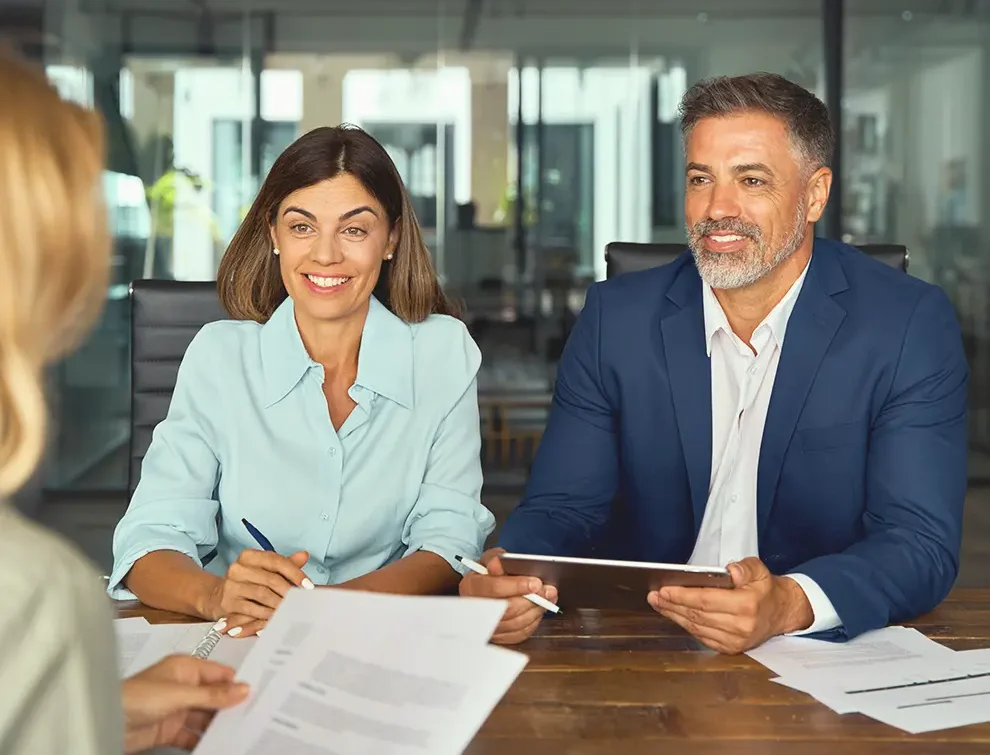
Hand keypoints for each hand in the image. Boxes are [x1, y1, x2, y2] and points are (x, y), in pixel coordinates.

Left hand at [122, 655, 248, 752]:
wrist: (106, 722)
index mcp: (186, 668)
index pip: (219, 674)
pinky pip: (192, 735)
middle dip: (230, 706)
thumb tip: (241, 689)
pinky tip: (215, 744)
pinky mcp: (169, 729)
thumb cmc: (135, 697)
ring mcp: (177, 709)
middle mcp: (183, 687)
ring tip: (238, 731)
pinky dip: (203, 740)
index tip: (257, 692)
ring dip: (218, 725)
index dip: (237, 683)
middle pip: (214, 697)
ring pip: (205, 717)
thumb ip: (212, 695)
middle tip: (252, 715)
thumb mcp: (179, 694)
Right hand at [206, 549, 311, 636]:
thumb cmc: (247, 583)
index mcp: (249, 556)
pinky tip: (276, 618)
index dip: (295, 573)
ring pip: (263, 595)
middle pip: (271, 579)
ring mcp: (231, 585)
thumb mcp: (265, 570)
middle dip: (289, 592)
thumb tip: (304, 555)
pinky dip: (267, 615)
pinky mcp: (227, 603)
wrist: (216, 597)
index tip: (308, 585)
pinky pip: (252, 610)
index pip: (276, 561)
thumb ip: (285, 564)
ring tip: (293, 610)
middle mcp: (238, 568)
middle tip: (302, 602)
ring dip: (280, 605)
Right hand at [458, 548, 557, 644]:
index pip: (494, 588)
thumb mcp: (489, 559)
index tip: (536, 583)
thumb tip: (497, 564)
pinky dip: (533, 622)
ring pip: (515, 623)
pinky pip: (519, 634)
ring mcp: (486, 626)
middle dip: (532, 600)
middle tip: (548, 591)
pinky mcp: (498, 637)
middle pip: (507, 609)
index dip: (517, 586)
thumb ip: (495, 559)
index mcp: (471, 587)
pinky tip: (538, 610)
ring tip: (548, 599)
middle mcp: (475, 610)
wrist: (482, 591)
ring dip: (536, 611)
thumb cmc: (487, 574)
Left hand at [647, 557, 813, 653]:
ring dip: (674, 616)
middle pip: (698, 615)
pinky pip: (702, 637)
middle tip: (654, 596)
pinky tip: (674, 615)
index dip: (683, 595)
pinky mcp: (731, 649)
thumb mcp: (759, 570)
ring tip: (658, 604)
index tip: (664, 589)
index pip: (707, 600)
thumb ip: (745, 568)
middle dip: (672, 605)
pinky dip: (686, 626)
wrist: (781, 612)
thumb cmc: (765, 589)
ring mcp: (736, 641)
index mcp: (747, 605)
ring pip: (697, 627)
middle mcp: (741, 626)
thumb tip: (730, 571)